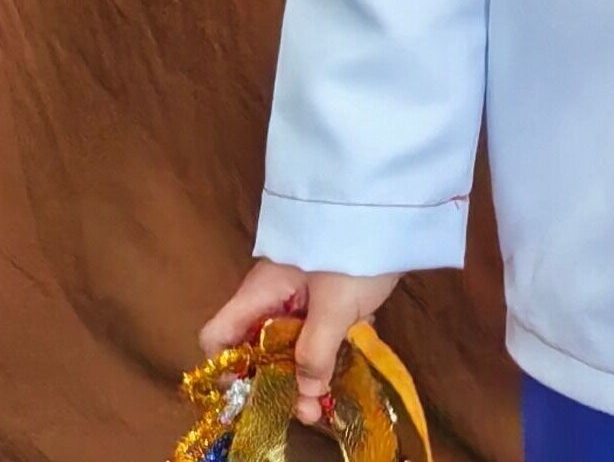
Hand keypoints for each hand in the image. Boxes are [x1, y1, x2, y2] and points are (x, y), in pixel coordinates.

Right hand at [198, 260, 403, 424]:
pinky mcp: (328, 288)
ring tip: (329, 397)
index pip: (218, 336)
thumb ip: (316, 352)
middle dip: (279, 382)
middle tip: (308, 409)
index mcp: (260, 292)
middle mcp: (272, 293)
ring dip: (308, 368)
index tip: (254, 395)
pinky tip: (351, 358)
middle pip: (257, 347)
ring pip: (291, 340)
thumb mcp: (335, 307)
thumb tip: (306, 392)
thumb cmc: (354, 251)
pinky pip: (317, 325)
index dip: (226, 369)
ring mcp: (300, 290)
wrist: (394, 204)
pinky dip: (329, 344)